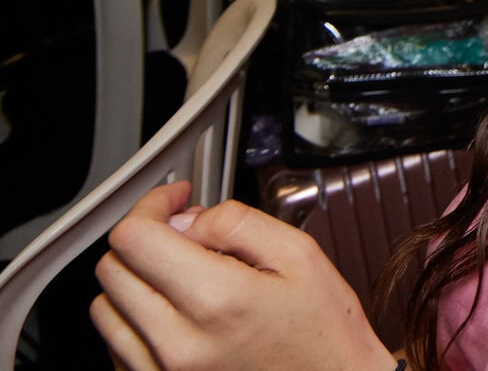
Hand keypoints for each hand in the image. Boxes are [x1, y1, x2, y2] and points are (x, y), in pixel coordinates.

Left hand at [91, 183, 394, 370]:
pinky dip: (135, 319)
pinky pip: (116, 346)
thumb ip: (238, 223)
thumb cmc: (323, 332)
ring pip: (104, 308)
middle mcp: (179, 343)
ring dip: (135, 279)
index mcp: (217, 300)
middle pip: (112, 269)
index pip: (136, 238)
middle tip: (183, 232)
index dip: (152, 206)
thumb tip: (186, 219)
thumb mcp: (300, 255)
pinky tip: (176, 311)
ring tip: (180, 274)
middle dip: (144, 238)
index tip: (173, 201)